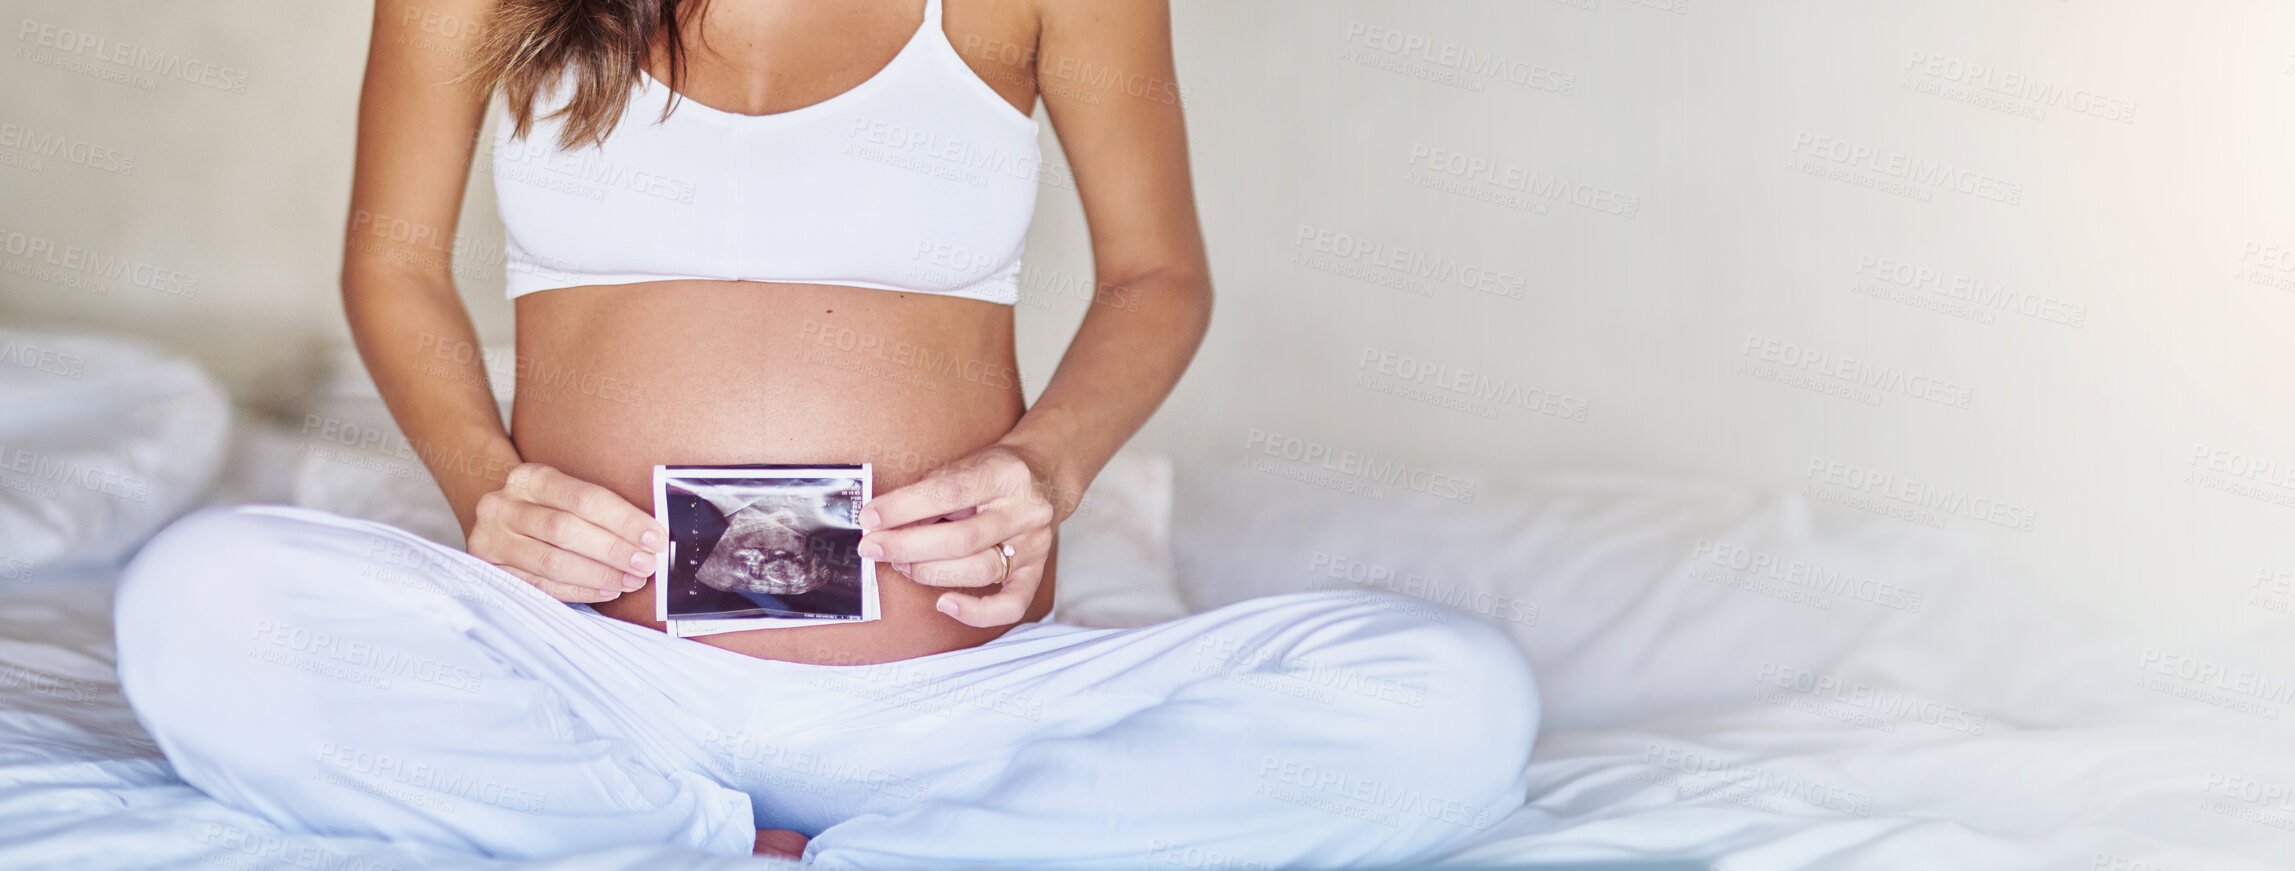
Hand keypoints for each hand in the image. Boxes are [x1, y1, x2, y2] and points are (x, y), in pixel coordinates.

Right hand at [466, 463, 665, 603]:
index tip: (654, 537)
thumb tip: (650, 536)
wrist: (500, 521)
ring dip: (598, 574)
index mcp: (530, 478)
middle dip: (612, 550)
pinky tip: (606, 590)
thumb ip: (600, 510)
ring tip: (631, 581)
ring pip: (552, 562)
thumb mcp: (566, 495)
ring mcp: (492, 540)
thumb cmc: (547, 508)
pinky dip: (578, 590)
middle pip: (565, 530)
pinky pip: (540, 586)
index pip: (583, 498)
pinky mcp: (490, 571)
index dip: (623, 519)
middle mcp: (504, 506)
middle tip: (646, 564)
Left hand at [857, 443, 1065, 626]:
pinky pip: (1011, 604)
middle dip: (907, 547)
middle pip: (961, 539)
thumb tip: (886, 526)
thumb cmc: (990, 472)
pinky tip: (945, 604)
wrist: (1042, 476)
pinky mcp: (1036, 571)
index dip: (903, 509)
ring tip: (902, 565)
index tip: (870, 519)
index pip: (948, 493)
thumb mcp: (960, 467)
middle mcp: (1026, 510)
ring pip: (979, 570)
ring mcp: (1034, 544)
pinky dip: (977, 612)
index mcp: (1005, 474)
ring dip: (930, 573)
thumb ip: (928, 494)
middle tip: (874, 548)